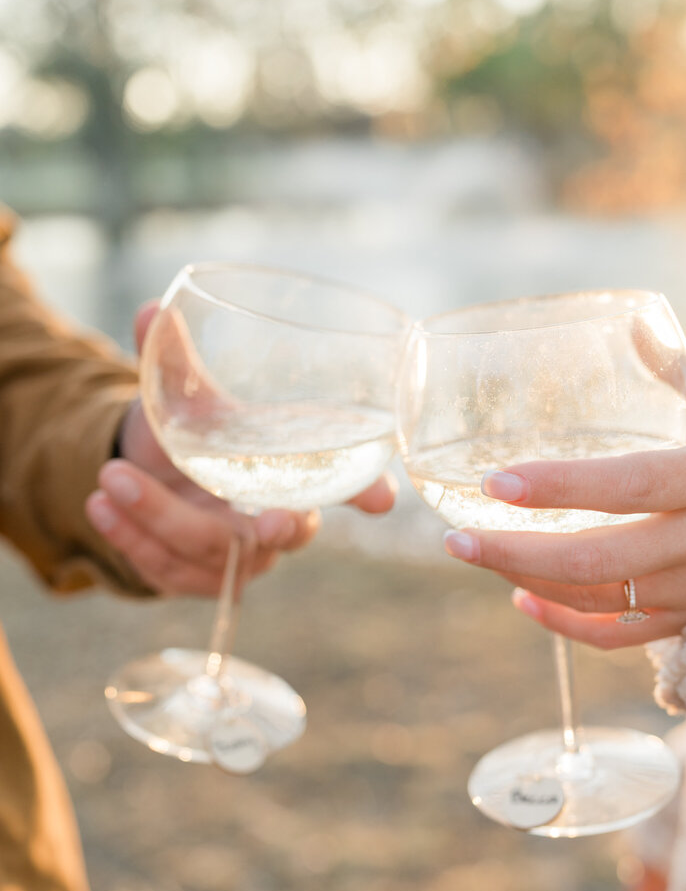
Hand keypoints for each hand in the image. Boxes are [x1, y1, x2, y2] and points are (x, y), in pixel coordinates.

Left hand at [85, 302, 396, 594]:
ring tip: (111, 479)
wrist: (147, 474)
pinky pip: (169, 572)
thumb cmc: (194, 432)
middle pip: (289, 535)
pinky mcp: (195, 579)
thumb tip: (155, 312)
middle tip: (265, 520)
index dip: (368, 494)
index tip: (382, 502)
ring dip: (160, 518)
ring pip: (213, 554)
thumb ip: (175, 360)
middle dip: (279, 530)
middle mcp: (276, 520)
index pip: (348, 485)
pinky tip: (99, 505)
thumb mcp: (187, 396)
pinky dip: (130, 539)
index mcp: (296, 472)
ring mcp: (237, 556)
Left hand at [442, 349, 685, 648]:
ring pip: (598, 599)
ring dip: (527, 580)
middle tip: (453, 538)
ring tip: (474, 553)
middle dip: (515, 551)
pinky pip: (618, 637)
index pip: (629, 485)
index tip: (495, 481)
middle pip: (596, 559)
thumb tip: (629, 323)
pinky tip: (522, 599)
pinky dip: (564, 624)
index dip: (559, 486)